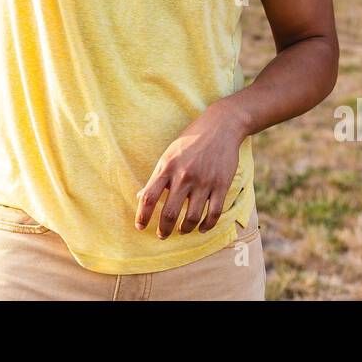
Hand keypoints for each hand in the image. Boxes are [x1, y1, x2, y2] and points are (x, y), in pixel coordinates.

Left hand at [135, 103, 247, 237]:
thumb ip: (156, 176)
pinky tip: (201, 228)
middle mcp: (184, 175)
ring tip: (181, 231)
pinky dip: (207, 226)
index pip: (149, 196)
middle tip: (162, 235)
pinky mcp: (221, 185)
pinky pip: (214, 213)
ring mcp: (204, 181)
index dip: (142, 215)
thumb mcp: (169, 154)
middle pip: (170, 213)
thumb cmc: (191, 140)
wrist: (221, 126)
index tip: (140, 227)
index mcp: (168, 166)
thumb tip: (140, 196)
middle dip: (163, 230)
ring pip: (192, 218)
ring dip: (185, 230)